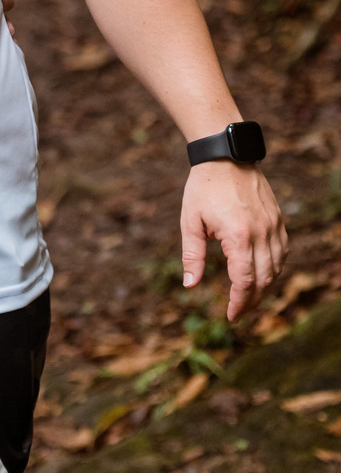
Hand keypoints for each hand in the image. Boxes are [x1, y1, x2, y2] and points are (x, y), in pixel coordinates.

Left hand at [180, 162, 286, 321]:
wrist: (225, 156)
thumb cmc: (203, 188)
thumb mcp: (190, 221)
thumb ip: (192, 255)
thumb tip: (190, 285)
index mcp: (238, 235)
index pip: (244, 281)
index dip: (240, 302)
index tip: (232, 316)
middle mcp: (261, 233)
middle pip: (264, 279)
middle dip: (252, 301)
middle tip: (239, 312)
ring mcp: (273, 226)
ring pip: (277, 267)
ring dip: (265, 287)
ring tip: (249, 298)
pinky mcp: (278, 219)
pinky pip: (282, 251)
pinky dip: (275, 268)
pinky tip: (263, 275)